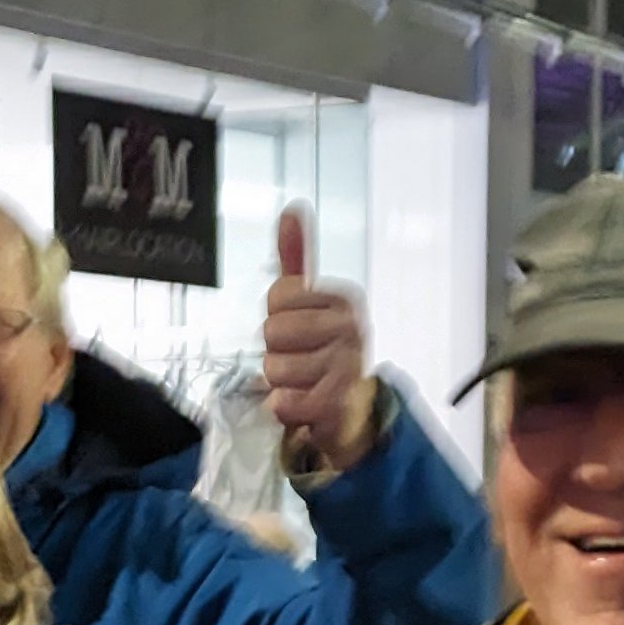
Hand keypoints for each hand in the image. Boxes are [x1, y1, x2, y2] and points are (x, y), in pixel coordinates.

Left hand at [260, 206, 380, 474]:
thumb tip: (291, 210)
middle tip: (300, 360)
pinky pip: (284, 402)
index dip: (276, 318)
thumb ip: (296, 258)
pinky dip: (285, 409)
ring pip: (274, 368)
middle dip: (276, 351)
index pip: (277, 296)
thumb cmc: (321, 354)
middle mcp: (352, 329)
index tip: (298, 333)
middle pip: (272, 330)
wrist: (350, 414)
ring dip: (281, 383)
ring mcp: (348, 368)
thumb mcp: (308, 304)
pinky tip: (304, 405)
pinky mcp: (337, 406)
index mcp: (343, 300)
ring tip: (304, 384)